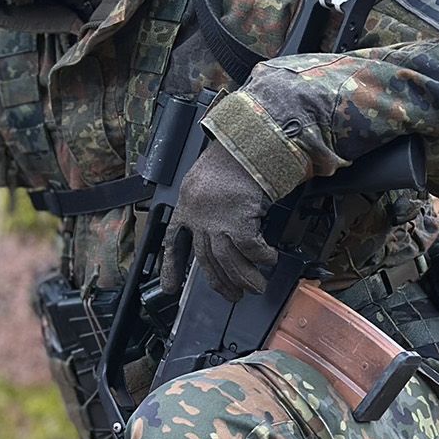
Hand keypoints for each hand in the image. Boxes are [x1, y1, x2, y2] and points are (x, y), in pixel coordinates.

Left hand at [160, 138, 277, 301]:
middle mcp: (197, 217)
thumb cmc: (230, 157)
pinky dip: (262, 257)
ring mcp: (216, 220)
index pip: (172, 242)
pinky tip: (269, 260)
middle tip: (234, 296)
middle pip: (206, 260)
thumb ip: (205, 206)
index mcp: (185, 206)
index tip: (169, 289)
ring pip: (228, 260)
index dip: (170, 268)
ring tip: (256, 287)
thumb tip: (217, 231)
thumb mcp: (206, 181)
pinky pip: (251, 248)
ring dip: (244, 278)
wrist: (245, 142)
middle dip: (220, 282)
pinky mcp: (238, 220)